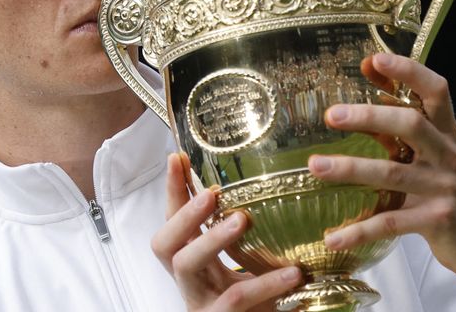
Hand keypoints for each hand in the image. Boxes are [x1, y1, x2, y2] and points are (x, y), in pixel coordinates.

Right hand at [151, 152, 303, 310]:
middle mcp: (189, 281)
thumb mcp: (251, 264)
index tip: (177, 157)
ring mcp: (199, 303)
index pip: (173, 221)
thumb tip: (276, 185)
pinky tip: (292, 274)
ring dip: (211, 238)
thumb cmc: (257, 303)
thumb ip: (252, 236)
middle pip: (163, 244)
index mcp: (194, 262)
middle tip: (210, 193)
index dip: (172, 191)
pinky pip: (236, 298)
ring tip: (242, 220)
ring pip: (187, 265)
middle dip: (182, 214)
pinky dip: (264, 284)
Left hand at [306, 52, 455, 299]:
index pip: (435, 91)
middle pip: (411, 124)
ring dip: (351, 169)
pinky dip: (359, 231)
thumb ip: (409, 136)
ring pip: (393, 173)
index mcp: (449, 136)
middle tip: (331, 115)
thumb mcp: (440, 160)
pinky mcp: (437, 222)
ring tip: (316, 166)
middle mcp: (448, 157)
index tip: (374, 60)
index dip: (408, 72)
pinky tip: (334, 238)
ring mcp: (445, 189)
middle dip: (369, 116)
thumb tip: (364, 105)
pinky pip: (391, 223)